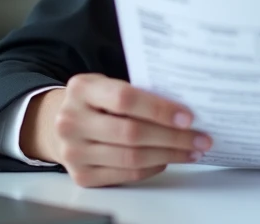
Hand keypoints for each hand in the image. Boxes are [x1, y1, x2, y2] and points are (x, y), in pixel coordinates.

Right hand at [20, 73, 212, 187]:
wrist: (59, 123)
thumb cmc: (96, 101)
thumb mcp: (107, 84)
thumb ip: (137, 91)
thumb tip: (184, 108)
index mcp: (81, 89)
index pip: (125, 99)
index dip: (159, 109)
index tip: (188, 116)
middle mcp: (71, 121)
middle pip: (131, 133)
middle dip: (173, 137)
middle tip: (201, 138)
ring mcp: (73, 151)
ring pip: (131, 158)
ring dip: (168, 155)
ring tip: (192, 150)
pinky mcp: (81, 175)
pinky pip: (125, 174)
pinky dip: (152, 168)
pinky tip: (168, 159)